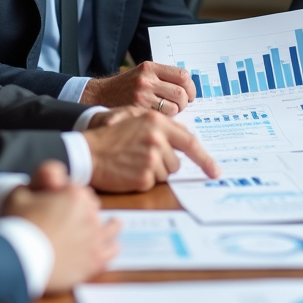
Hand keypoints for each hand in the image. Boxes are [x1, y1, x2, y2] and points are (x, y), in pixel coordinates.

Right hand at [0, 164, 119, 292]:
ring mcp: (95, 239)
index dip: (71, 197)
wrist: (18, 259)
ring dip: (108, 227)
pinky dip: (110, 248)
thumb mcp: (19, 193)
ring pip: (111, 228)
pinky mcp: (94, 261)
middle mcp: (90, 215)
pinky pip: (111, 251)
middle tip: (73, 220)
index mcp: (75, 195)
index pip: (81, 192)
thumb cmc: (17, 225)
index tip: (63, 205)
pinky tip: (109, 248)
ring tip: (110, 227)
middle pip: (94, 208)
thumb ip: (33, 183)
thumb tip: (42, 181)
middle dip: (86, 212)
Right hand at [80, 61, 194, 113]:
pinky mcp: (138, 109)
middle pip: (180, 92)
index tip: (190, 94)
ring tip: (170, 111)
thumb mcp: (143, 73)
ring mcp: (142, 95)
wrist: (101, 94)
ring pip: (174, 106)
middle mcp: (147, 79)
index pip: (182, 75)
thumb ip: (163, 77)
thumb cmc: (126, 86)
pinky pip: (162, 116)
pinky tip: (160, 116)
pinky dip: (166, 118)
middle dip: (185, 101)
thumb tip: (188, 87)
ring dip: (176, 111)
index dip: (191, 87)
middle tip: (182, 105)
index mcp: (150, 67)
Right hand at [83, 107, 219, 191]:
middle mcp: (157, 139)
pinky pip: (153, 183)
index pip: (190, 142)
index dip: (205, 159)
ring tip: (133, 162)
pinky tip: (128, 171)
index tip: (215, 171)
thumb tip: (185, 141)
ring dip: (153, 171)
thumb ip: (162, 127)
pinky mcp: (143, 177)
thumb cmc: (112, 136)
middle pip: (176, 161)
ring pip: (166, 173)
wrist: (87, 152)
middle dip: (164, 162)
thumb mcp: (136, 120)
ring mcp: (151, 159)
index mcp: (157, 122)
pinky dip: (142, 180)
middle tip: (142, 156)